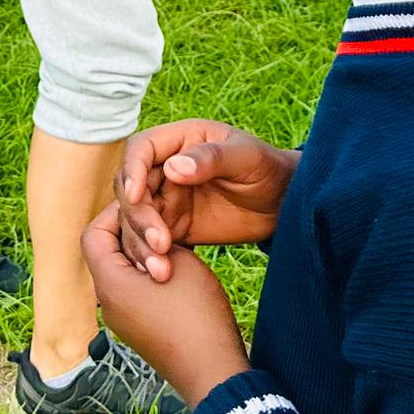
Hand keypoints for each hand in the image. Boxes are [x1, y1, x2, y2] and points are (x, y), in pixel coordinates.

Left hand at [83, 207, 251, 408]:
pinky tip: (177, 272)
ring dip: (144, 256)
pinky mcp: (138, 331)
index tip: (145, 204)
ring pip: (121, 272)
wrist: (212, 370)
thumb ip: (153, 237)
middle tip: (163, 226)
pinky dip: (149, 275)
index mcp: (109, 284)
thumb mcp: (178, 261)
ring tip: (174, 249)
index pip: (93, 235)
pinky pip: (133, 292)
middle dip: (133, 235)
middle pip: (106, 253)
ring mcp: (122, 320)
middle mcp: (107, 303)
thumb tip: (143, 231)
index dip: (116, 214)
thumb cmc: (196, 312)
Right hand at [117, 120, 298, 278]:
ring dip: (140, 241)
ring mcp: (167, 198)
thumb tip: (172, 168)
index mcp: (180, 141)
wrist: (283, 203)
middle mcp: (166, 168)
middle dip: (138, 215)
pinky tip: (161, 273)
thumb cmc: (267, 168)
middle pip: (131, 187)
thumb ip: (211, 159)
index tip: (136, 195)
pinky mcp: (173, 227)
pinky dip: (149, 256)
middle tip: (160, 242)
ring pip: (135, 217)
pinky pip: (149, 240)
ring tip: (161, 267)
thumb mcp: (245, 158)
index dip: (132, 170)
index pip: (141, 149)